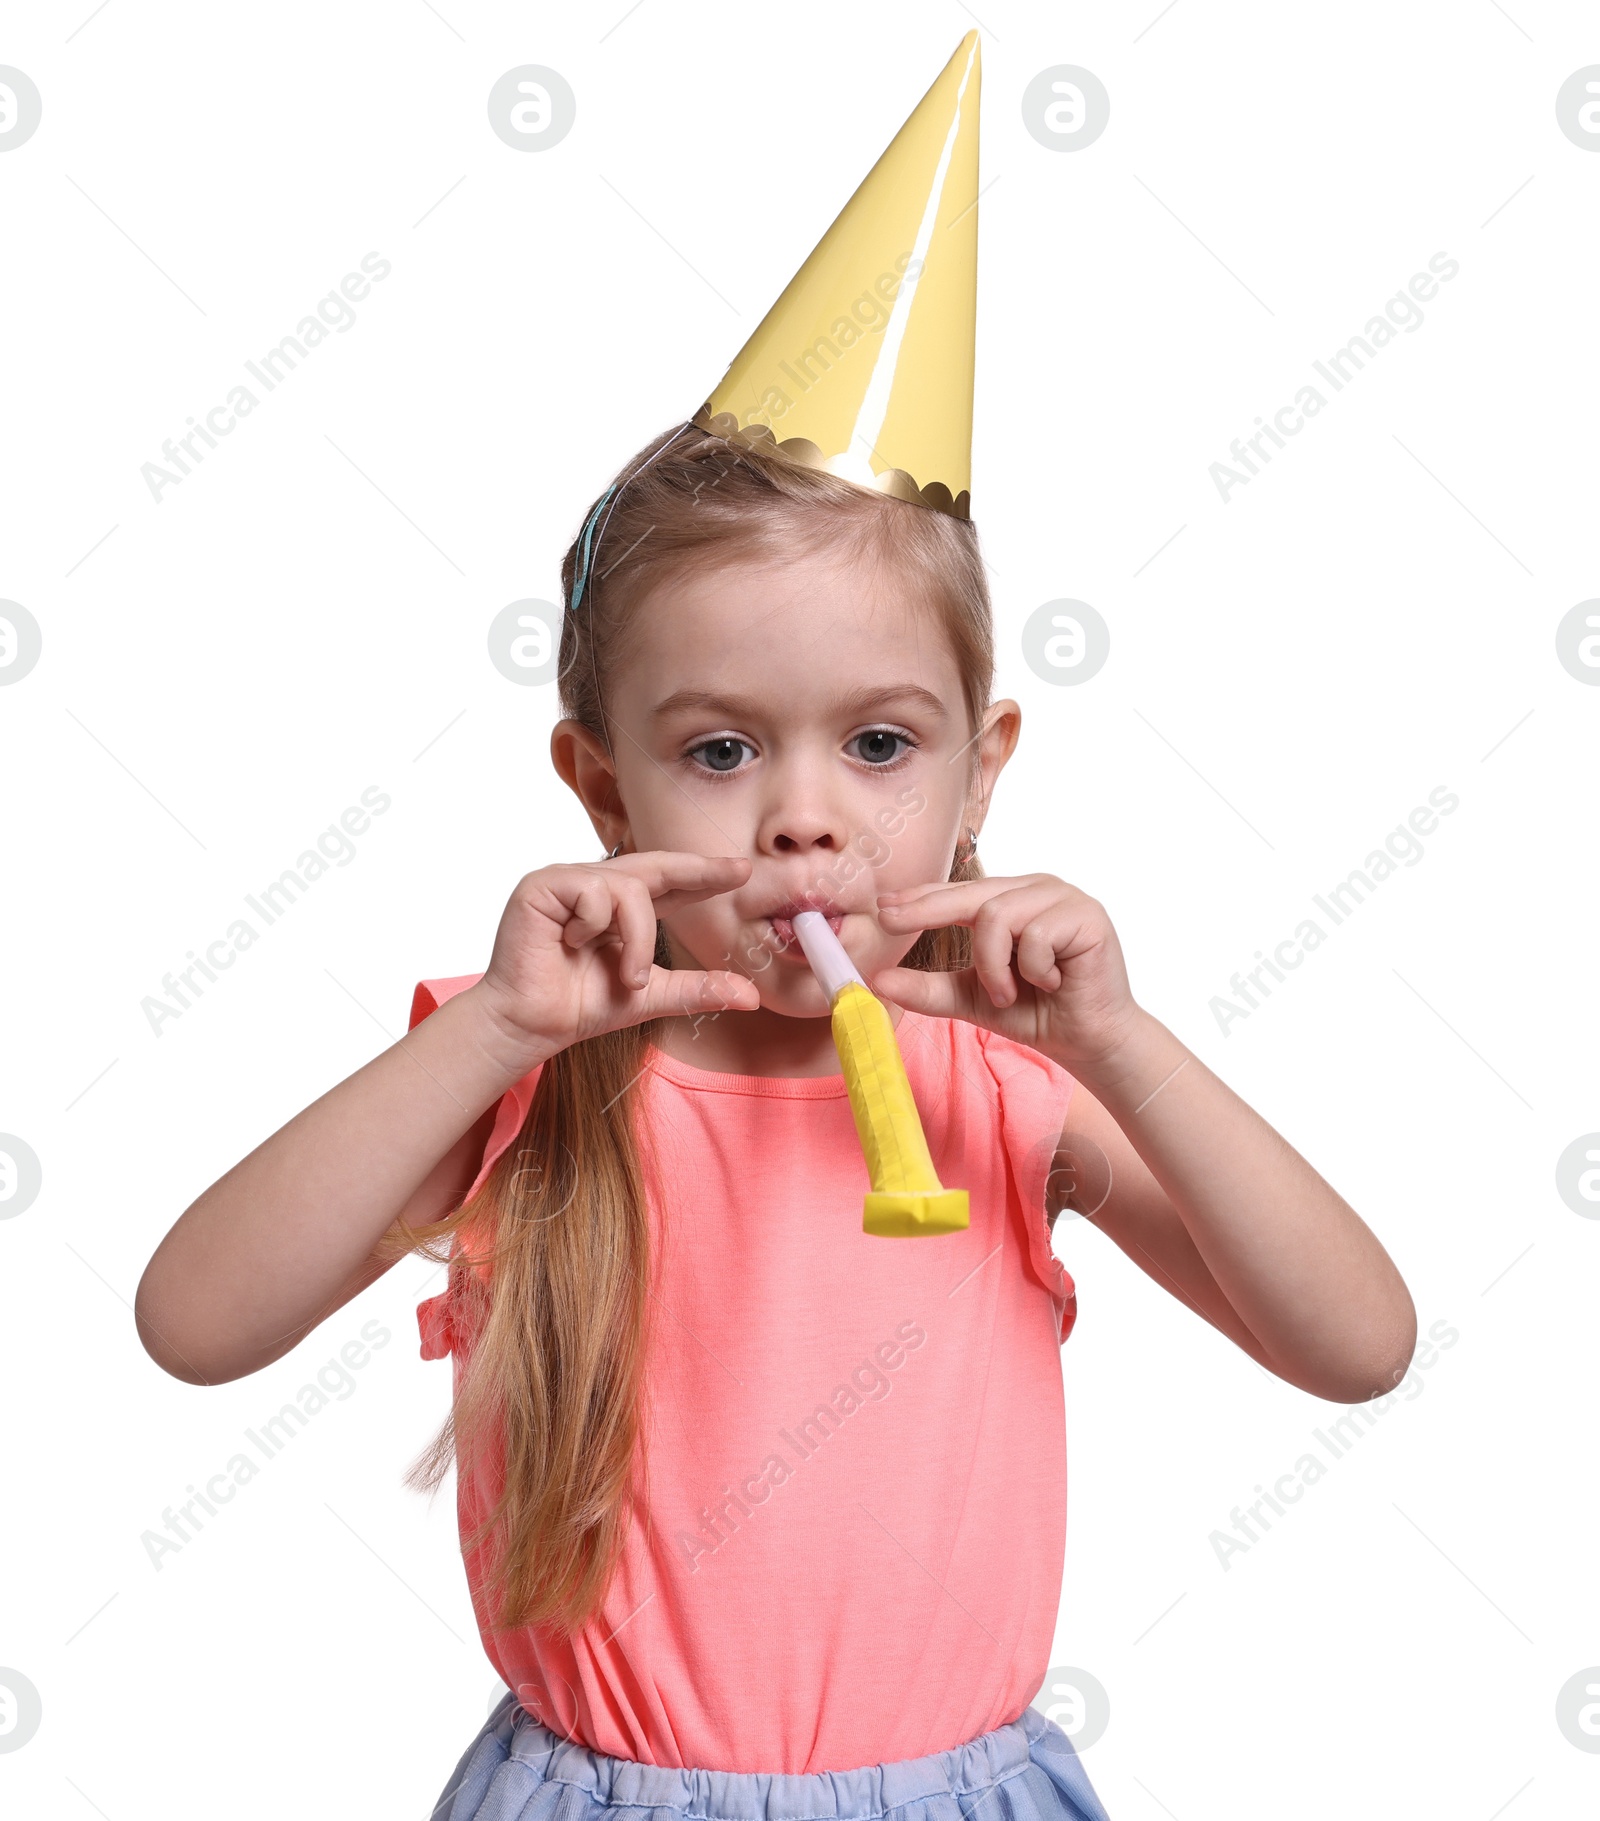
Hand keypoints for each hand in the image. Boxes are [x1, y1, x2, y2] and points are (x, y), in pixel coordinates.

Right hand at [473, 851, 760, 1064]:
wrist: (530, 1026)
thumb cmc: (578, 1006)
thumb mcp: (651, 995)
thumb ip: (697, 989)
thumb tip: (751, 996)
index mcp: (619, 909)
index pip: (669, 885)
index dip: (704, 876)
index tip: (743, 871)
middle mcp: (594, 887)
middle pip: (657, 866)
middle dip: (699, 870)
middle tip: (741, 871)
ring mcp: (568, 882)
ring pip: (630, 888)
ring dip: (638, 937)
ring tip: (628, 975)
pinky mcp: (542, 885)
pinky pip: (593, 892)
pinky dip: (593, 924)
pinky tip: (570, 943)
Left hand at [870, 873, 1139, 1074]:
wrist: (1089, 1042)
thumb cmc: (1036, 1013)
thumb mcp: (971, 1000)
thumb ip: (929, 989)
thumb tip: (877, 979)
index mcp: (1009, 901)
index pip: (957, 892)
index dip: (919, 899)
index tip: (880, 909)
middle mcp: (1034, 890)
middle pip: (971, 894)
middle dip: (927, 910)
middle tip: (890, 920)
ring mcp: (1063, 897)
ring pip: (997, 915)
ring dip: (993, 966)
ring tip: (1008, 992)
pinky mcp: (1087, 915)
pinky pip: (1037, 934)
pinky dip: (1034, 968)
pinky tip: (1053, 982)